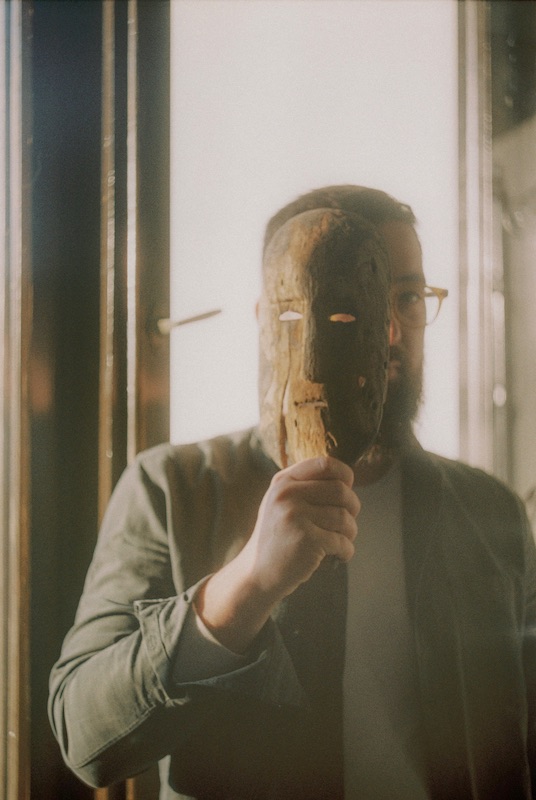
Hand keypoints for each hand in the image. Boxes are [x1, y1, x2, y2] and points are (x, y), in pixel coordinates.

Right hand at [195, 457, 358, 651]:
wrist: (256, 574)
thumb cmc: (278, 539)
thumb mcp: (281, 504)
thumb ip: (306, 488)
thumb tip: (346, 480)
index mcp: (283, 482)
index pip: (325, 463)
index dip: (345, 475)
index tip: (347, 490)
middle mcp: (287, 495)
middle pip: (341, 490)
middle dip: (353, 507)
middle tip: (348, 523)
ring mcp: (295, 516)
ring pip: (344, 517)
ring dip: (350, 532)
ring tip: (342, 541)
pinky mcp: (306, 540)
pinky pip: (342, 541)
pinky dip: (346, 551)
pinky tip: (339, 555)